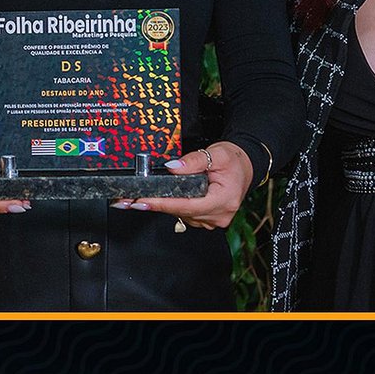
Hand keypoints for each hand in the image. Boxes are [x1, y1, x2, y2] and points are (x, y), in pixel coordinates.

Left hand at [112, 140, 252, 229]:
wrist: (245, 166)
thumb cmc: (233, 161)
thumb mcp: (215, 154)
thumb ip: (193, 161)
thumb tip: (173, 167)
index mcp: (223, 200)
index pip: (186, 205)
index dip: (162, 204)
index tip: (142, 202)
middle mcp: (219, 215)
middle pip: (181, 211)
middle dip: (156, 204)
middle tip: (129, 201)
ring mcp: (214, 220)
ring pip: (182, 215)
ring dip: (164, 206)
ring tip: (141, 198)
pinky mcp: (208, 220)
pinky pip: (186, 215)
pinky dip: (174, 207)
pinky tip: (162, 200)